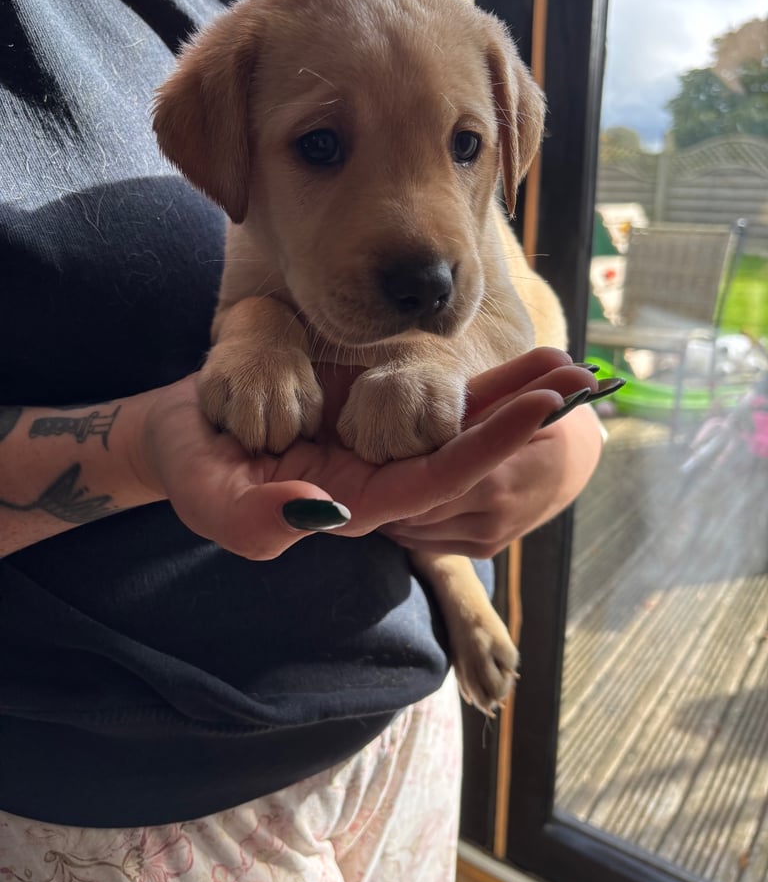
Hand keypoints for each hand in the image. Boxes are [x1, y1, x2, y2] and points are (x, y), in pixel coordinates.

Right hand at [135, 348, 596, 560]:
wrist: (189, 429)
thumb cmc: (195, 466)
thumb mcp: (211, 497)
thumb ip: (256, 518)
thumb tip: (323, 513)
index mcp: (354, 506)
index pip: (434, 482)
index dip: (487, 448)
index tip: (538, 410)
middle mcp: (381, 479)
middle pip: (464, 452)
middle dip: (522, 418)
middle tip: (581, 383)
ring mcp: (381, 444)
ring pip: (460, 422)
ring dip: (515, 395)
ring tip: (568, 366)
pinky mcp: (373, 407)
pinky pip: (435, 394)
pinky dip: (480, 380)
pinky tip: (520, 363)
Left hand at [379, 348, 603, 556]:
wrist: (574, 466)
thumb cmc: (546, 421)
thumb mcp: (530, 396)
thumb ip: (512, 380)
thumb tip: (525, 363)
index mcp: (499, 481)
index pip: (429, 480)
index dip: (395, 463)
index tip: (362, 445)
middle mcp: (492, 518)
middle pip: (414, 508)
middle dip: (388, 486)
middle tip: (353, 460)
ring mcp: (487, 538)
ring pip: (417, 528)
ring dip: (394, 504)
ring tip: (370, 474)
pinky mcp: (481, 550)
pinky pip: (428, 541)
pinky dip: (410, 520)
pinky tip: (397, 496)